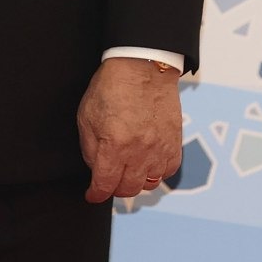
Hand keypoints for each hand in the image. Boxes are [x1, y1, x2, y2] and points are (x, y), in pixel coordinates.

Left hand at [77, 58, 185, 202]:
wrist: (143, 68)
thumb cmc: (112, 87)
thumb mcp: (86, 116)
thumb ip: (89, 149)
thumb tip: (96, 169)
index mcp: (114, 145)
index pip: (105, 185)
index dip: (96, 194)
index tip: (93, 194)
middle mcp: (140, 152)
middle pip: (128, 189)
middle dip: (114, 188)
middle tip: (109, 179)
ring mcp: (160, 148)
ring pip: (149, 184)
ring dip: (136, 181)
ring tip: (128, 170)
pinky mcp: (175, 143)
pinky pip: (168, 171)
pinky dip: (157, 172)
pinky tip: (147, 162)